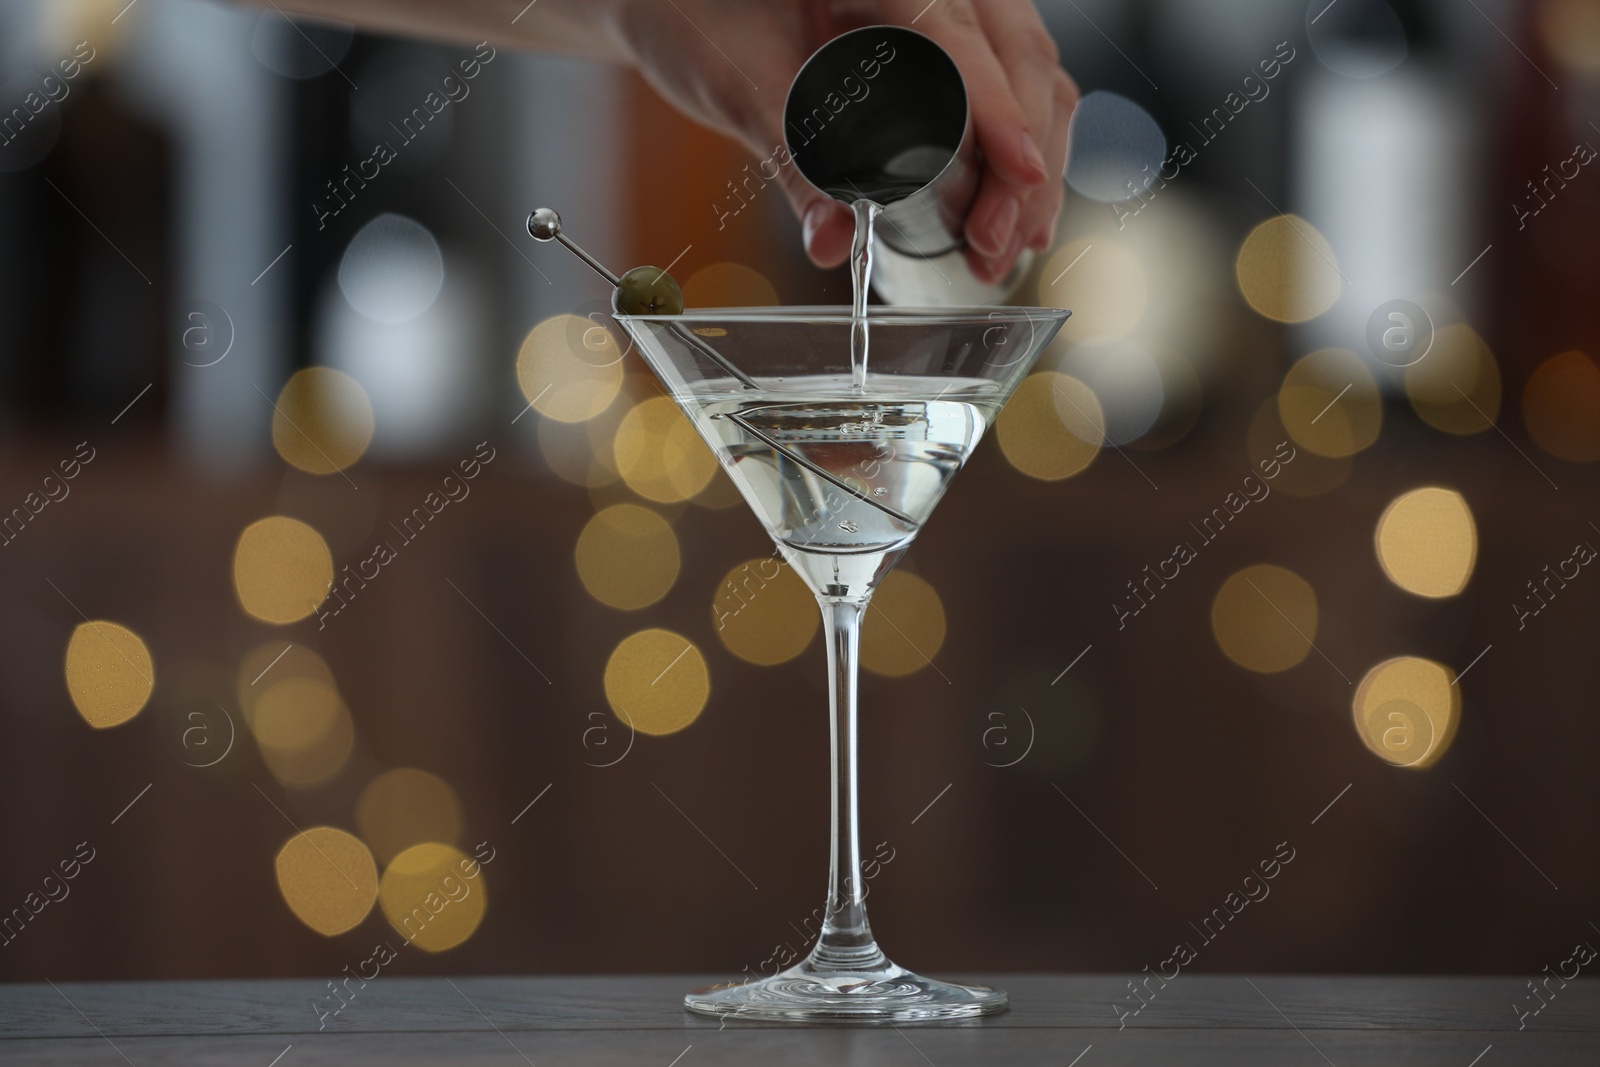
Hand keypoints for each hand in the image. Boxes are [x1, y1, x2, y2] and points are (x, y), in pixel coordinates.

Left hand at [612, 0, 1075, 282]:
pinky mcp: (946, 34)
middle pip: (1019, 56)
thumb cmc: (698, 18)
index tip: (1020, 174)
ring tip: (1010, 244)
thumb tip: (834, 242)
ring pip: (1028, 69)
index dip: (1000, 110)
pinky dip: (1019, 142)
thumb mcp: (740, 84)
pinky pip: (1008, 78)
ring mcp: (948, 1)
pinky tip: (1013, 209)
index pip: (961, 35)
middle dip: (1024, 158)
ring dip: (1033, 160)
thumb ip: (793, 158)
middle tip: (999, 243)